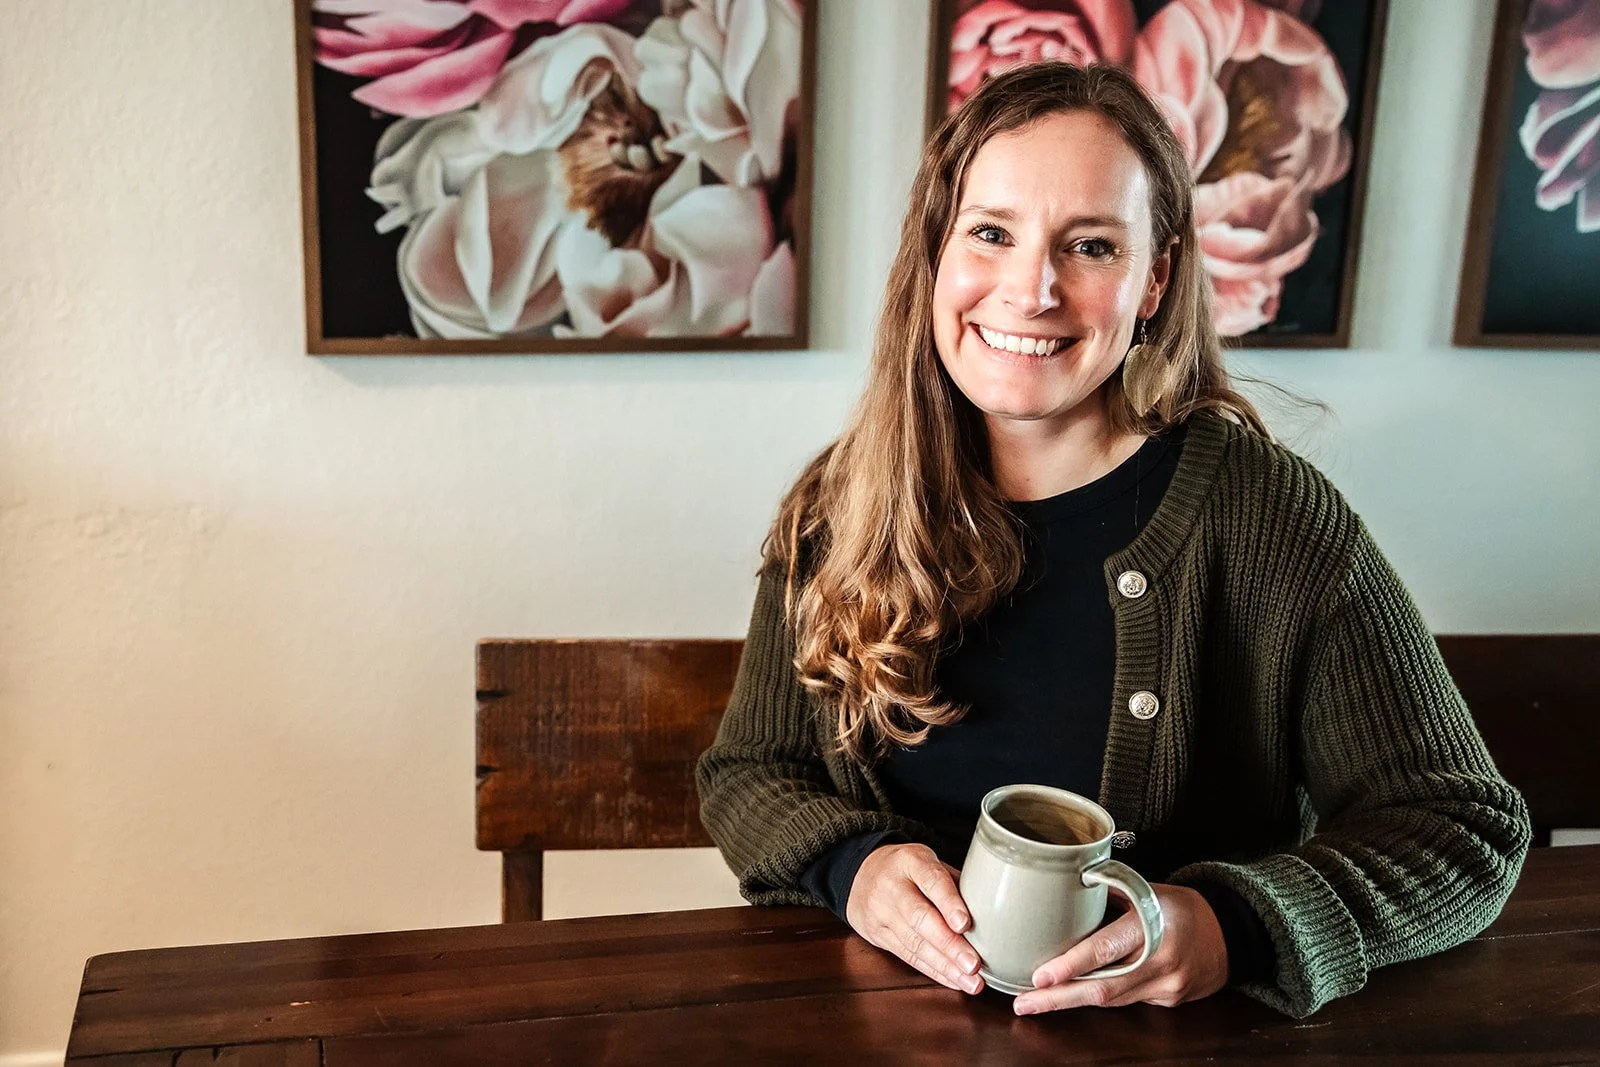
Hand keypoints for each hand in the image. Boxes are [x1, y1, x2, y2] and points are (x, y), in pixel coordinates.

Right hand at [845, 842, 984, 994]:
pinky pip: (907, 956)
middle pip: (920, 918)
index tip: (965, 924)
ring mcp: (881, 912)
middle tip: (973, 964)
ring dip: (945, 966)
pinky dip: (934, 971)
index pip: (931, 880)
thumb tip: (993, 911)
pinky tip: (954, 980)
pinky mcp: (877, 935)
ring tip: (971, 981)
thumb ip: (955, 883)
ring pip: (914, 943)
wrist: (859, 875)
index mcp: (910, 861)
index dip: (949, 903)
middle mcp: (892, 886)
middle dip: (949, 945)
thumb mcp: (928, 862)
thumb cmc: (906, 869)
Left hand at [1013, 883, 1227, 1014]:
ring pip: (1110, 1000)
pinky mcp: (1167, 1002)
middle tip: (1024, 1002)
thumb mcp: (1147, 890)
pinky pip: (1126, 1000)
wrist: (1231, 934)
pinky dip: (1098, 997)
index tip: (1040, 976)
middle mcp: (1160, 961)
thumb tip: (1062, 899)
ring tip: (1035, 1002)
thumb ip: (1107, 898)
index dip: (1071, 965)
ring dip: (1071, 1001)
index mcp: (1152, 925)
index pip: (1106, 949)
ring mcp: (1166, 987)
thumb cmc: (1182, 907)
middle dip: (1058, 998)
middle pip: (1102, 988)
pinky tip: (1073, 995)